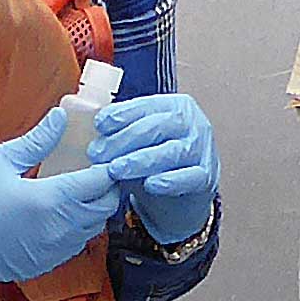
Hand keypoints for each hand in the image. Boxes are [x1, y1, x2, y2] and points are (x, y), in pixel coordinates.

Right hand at [0, 105, 129, 292]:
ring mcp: (50, 253)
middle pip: (103, 210)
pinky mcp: (41, 266)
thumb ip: (36, 141)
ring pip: (91, 230)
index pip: (98, 184)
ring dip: (93, 210)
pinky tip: (60, 214)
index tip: (108, 155)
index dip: (109, 168)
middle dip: (107, 189)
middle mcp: (56, 231)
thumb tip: (61, 118)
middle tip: (96, 171)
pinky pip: (73, 247)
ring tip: (80, 190)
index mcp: (47, 201)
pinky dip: (76, 230)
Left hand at [91, 92, 220, 245]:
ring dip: (141, 160)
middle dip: (124, 140)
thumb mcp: (139, 140)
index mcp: (176, 106)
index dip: (122, 114)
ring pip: (173, 151)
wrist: (182, 194)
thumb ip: (121, 130)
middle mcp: (193, 123)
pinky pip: (190, 177)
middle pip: (158, 126)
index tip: (99, 125)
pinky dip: (170, 180)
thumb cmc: (156, 159)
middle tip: (98, 154)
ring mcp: (203, 149)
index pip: (147, 105)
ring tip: (115, 170)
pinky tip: (151, 184)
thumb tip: (92, 125)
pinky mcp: (207, 176)